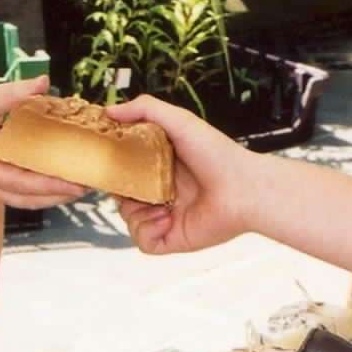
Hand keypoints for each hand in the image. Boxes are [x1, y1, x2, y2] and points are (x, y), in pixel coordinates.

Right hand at [0, 76, 87, 209]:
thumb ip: (12, 94)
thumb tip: (44, 83)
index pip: (19, 182)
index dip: (48, 185)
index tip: (74, 183)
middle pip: (28, 199)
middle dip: (59, 195)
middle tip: (89, 185)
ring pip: (28, 201)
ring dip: (55, 196)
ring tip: (83, 186)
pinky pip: (23, 193)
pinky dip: (44, 190)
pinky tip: (64, 180)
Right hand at [106, 96, 251, 254]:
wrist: (245, 188)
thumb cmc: (217, 154)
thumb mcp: (180, 121)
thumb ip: (144, 109)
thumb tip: (108, 111)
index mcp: (160, 167)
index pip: (125, 169)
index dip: (114, 168)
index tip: (107, 162)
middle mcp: (162, 192)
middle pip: (123, 195)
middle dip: (120, 191)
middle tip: (129, 184)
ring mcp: (166, 217)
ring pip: (129, 219)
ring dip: (136, 211)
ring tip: (158, 203)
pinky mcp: (173, 238)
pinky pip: (144, 242)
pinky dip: (147, 230)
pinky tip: (166, 218)